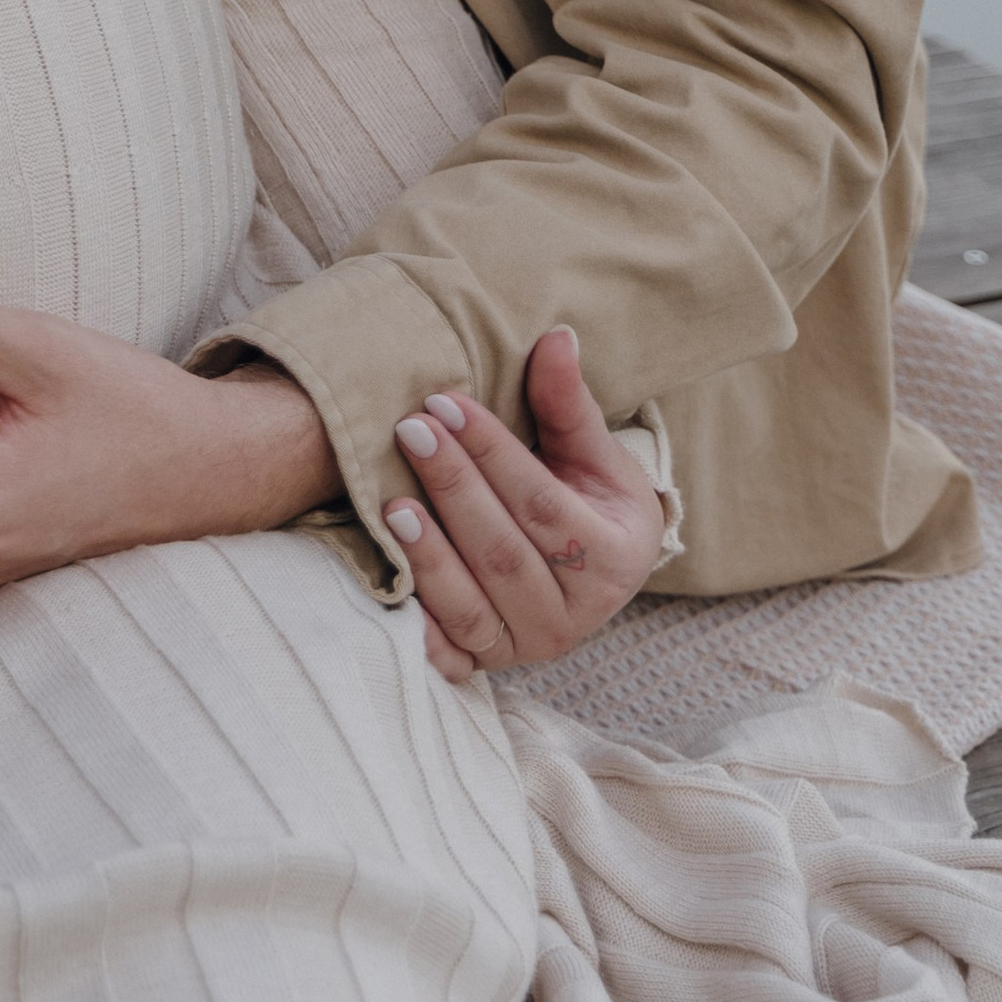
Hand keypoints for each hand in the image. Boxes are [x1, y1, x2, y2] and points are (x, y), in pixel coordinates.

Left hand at [385, 328, 663, 683]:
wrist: (595, 566)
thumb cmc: (590, 495)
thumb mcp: (591, 451)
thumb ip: (567, 401)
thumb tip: (555, 337)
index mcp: (613, 559)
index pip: (542, 503)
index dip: (491, 453)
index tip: (445, 403)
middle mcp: (573, 615)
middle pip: (504, 553)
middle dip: (453, 489)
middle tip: (410, 431)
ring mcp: (528, 646)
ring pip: (473, 607)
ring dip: (430, 556)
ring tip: (392, 504)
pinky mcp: (489, 664)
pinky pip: (448, 654)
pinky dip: (418, 628)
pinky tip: (388, 585)